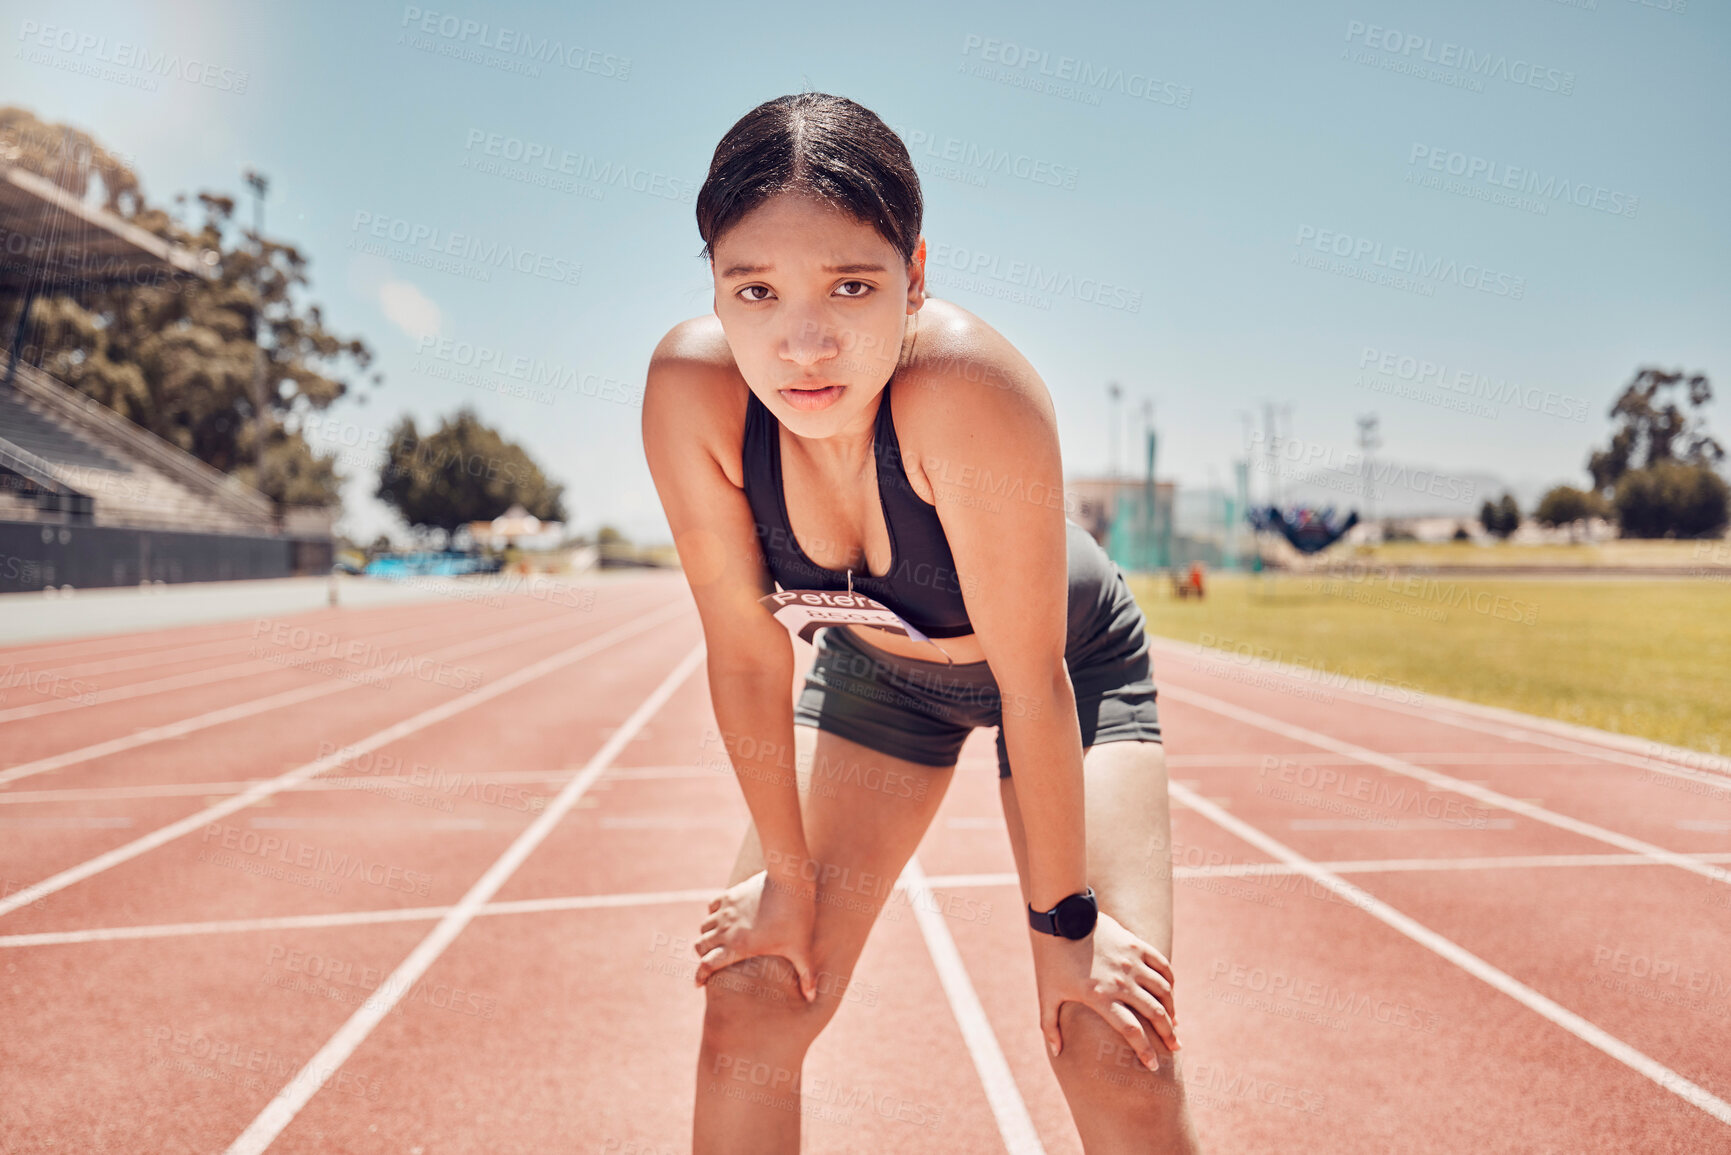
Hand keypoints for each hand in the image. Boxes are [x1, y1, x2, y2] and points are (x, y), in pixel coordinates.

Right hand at [694, 868, 819, 1002]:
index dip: (699, 976)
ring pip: (703, 926)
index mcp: (738, 946)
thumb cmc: (796, 917)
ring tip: (716, 942)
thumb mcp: (801, 948)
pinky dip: (712, 915)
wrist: (789, 881)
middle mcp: (726, 929)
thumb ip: (806, 974)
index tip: (699, 984)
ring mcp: (726, 911)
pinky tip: (722, 918)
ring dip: (706, 935)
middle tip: (711, 962)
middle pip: (700, 946)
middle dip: (702, 956)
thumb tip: (812, 998)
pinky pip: (711, 907)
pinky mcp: (730, 895)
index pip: (707, 965)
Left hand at [1033, 909, 1178, 1069]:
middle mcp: (1120, 981)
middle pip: (1155, 1013)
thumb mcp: (1047, 994)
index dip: (1145, 1051)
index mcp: (1100, 996)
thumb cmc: (1051, 959)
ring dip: (1172, 1010)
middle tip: (1176, 1047)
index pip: (1131, 1030)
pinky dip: (1170, 982)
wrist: (1060, 918)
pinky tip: (1170, 994)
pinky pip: (1162, 966)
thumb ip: (1050, 1026)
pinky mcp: (1136, 945)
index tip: (1152, 1066)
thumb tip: (1057, 1052)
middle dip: (1168, 1034)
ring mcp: (1131, 962)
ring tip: (1175, 1024)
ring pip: (1163, 991)